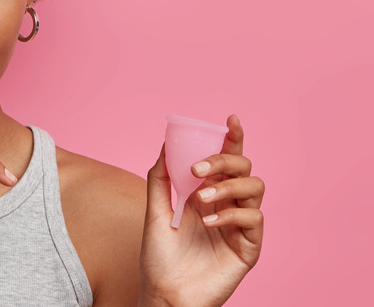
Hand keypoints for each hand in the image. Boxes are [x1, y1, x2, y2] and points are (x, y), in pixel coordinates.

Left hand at [139, 115, 264, 306]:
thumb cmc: (159, 257)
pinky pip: (254, 219)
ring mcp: (240, 225)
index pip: (226, 160)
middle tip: (197, 169)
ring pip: (255, 188)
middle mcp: (227, 205)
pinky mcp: (249, 247)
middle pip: (244, 168)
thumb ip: (160, 178)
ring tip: (200, 200)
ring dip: (227, 187)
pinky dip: (231, 214)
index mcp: (207, 193)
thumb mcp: (155, 211)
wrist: (164, 293)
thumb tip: (166, 143)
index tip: (230, 120)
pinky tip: (209, 222)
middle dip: (224, 160)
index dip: (232, 139)